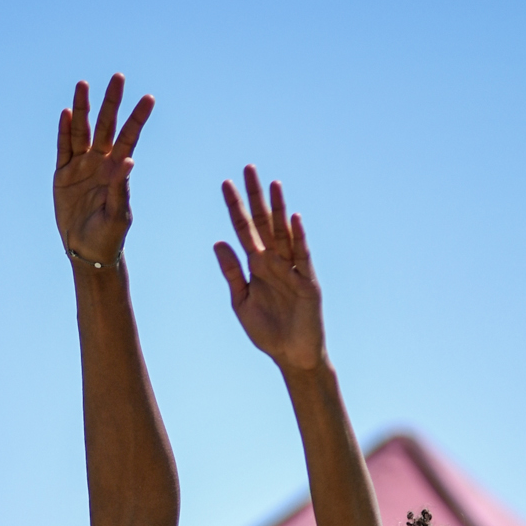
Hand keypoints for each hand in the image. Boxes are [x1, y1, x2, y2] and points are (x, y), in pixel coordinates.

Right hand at [54, 75, 152, 266]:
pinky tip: (67, 114)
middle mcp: (100, 162)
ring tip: (83, 85)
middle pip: (105, 126)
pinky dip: (64, 132)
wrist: (87, 253)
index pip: (129, 138)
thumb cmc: (109, 237)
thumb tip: (128, 160)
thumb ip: (121, 188)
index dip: (137, 118)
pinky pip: (63, 149)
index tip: (149, 98)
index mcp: (117, 170)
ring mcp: (81, 166)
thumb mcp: (118, 215)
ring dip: (82, 109)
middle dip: (111, 102)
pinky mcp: (63, 175)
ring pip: (81, 131)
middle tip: (118, 78)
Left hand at [214, 167, 325, 372]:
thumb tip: (218, 242)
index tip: (225, 184)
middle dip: (256, 197)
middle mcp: (274, 261)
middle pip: (263, 223)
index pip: (243, 229)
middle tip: (248, 169)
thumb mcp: (241, 302)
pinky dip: (299, 238)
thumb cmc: (268, 331)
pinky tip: (293, 219)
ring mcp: (292, 269)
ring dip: (278, 209)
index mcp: (257, 265)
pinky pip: (302, 256)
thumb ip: (232, 273)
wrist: (291, 356)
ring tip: (273, 184)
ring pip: (284, 233)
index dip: (234, 207)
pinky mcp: (307, 282)